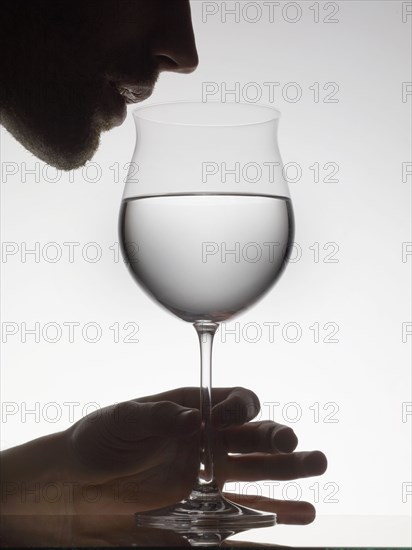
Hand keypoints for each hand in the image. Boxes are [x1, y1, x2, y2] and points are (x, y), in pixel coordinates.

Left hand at [65, 387, 325, 522]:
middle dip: (278, 439)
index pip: (231, 404)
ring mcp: (206, 482)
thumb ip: (158, 415)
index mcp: (192, 413)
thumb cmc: (96, 441)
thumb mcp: (122, 419)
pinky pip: (238, 519)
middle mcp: (206, 445)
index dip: (242, 406)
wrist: (72, 487)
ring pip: (256, 477)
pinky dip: (270, 521)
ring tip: (317, 468)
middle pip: (253, 440)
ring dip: (288, 475)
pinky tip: (300, 516)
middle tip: (297, 444)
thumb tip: (195, 418)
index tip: (239, 414)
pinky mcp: (198, 516)